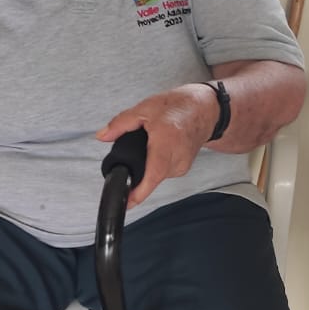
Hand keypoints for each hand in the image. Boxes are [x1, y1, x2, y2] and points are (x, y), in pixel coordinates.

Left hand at [97, 85, 216, 206]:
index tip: (127, 202)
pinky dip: (157, 163)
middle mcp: (177, 157)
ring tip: (153, 143)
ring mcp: (182, 165)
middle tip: (138, 147)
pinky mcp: (183, 169)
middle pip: (150, 175)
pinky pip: (163, 172)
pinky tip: (161, 149)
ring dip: (147, 164)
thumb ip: (120, 123)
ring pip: (155, 175)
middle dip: (137, 167)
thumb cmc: (179, 107)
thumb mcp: (145, 108)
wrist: (206, 109)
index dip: (139, 191)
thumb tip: (102, 136)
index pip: (153, 173)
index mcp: (167, 141)